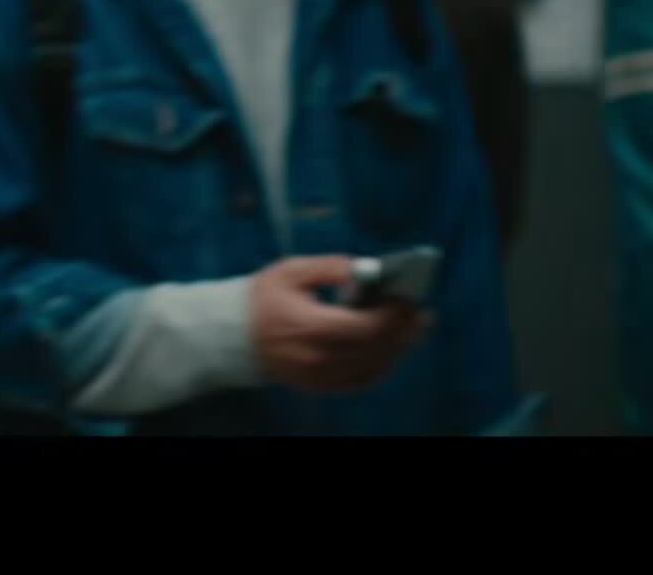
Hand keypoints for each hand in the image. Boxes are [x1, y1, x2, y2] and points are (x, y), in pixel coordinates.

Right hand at [249, 255, 430, 393]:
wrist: (232, 335)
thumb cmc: (261, 298)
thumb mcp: (289, 270)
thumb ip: (328, 266)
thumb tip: (365, 268)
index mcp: (309, 326)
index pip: (365, 326)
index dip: (393, 315)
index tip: (408, 299)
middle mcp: (317, 356)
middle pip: (375, 347)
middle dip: (402, 330)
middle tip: (420, 313)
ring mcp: (319, 375)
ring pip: (373, 366)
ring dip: (396, 347)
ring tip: (412, 329)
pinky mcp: (319, 385)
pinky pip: (361, 379)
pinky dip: (380, 364)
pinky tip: (388, 349)